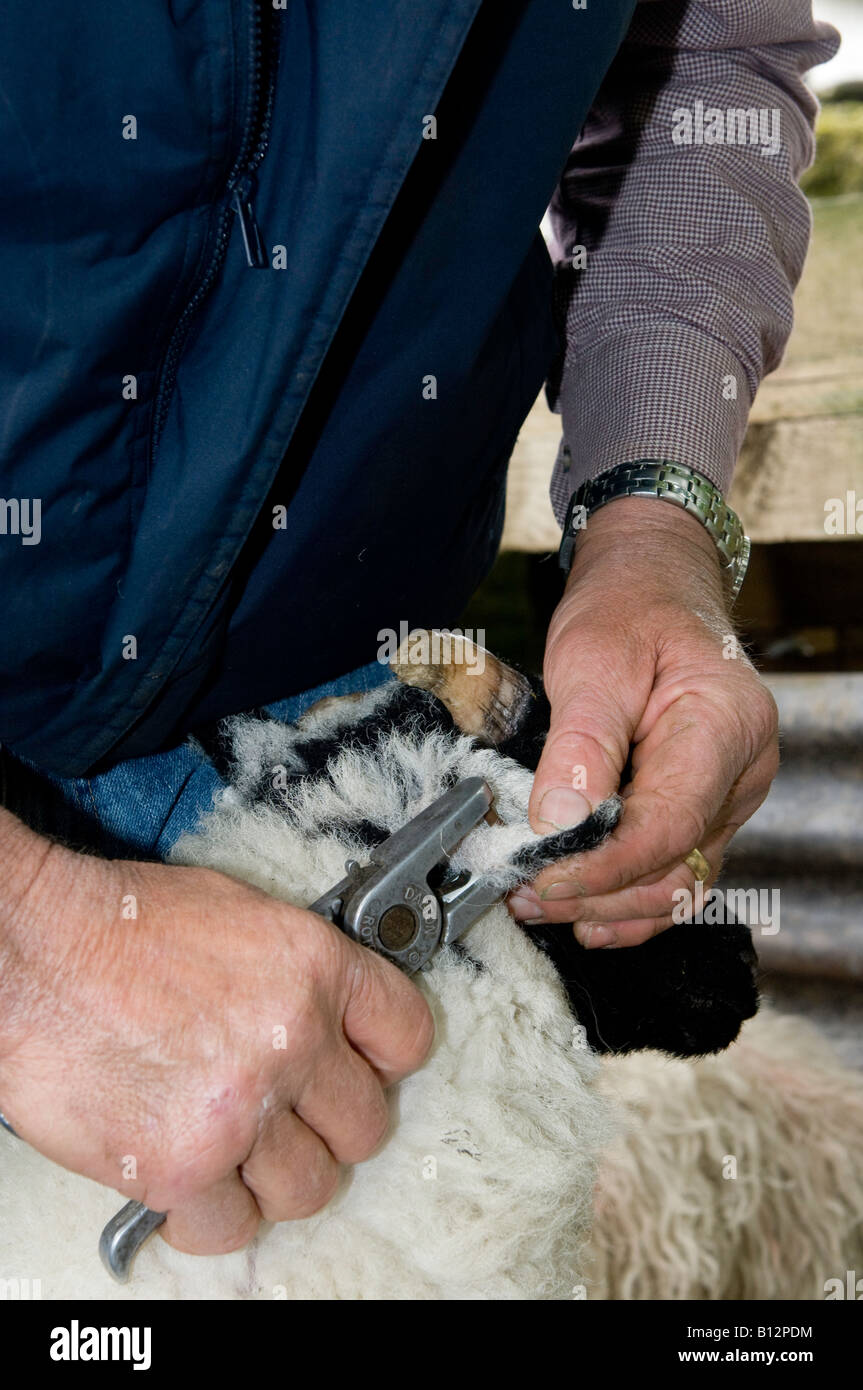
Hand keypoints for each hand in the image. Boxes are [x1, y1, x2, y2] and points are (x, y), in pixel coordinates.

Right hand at [0, 825, 432, 1252]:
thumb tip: (331, 1018)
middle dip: (330, 1125)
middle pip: (366, 1126)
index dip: (385, 1061)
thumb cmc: (118, 927)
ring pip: (309, 1187)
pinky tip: (192, 1178)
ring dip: (276, 1175)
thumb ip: (299, 973)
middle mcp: (290, 1041)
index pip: (407, 1036)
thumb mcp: (240, 916)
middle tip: (290, 1114)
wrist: (34, 954)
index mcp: (314, 968)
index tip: (365, 1069)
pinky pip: (234, 1226)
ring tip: (236, 1148)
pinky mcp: (180, 1167)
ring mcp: (240, 1110)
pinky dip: (214, 1213)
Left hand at [508, 496, 778, 947]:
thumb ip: (580, 745)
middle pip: (676, 866)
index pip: (669, 825)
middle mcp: (742, 770)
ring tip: (537, 902)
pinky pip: (672, 870)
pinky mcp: (703, 808)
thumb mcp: (591, 660)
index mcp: (726, 724)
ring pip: (678, 883)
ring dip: (607, 906)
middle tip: (521, 892)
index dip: (602, 865)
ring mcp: (728, 795)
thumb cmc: (628, 609)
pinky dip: (625, 898)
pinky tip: (580, 913)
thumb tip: (558, 824)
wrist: (652, 586)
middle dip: (596, 894)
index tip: (538, 877)